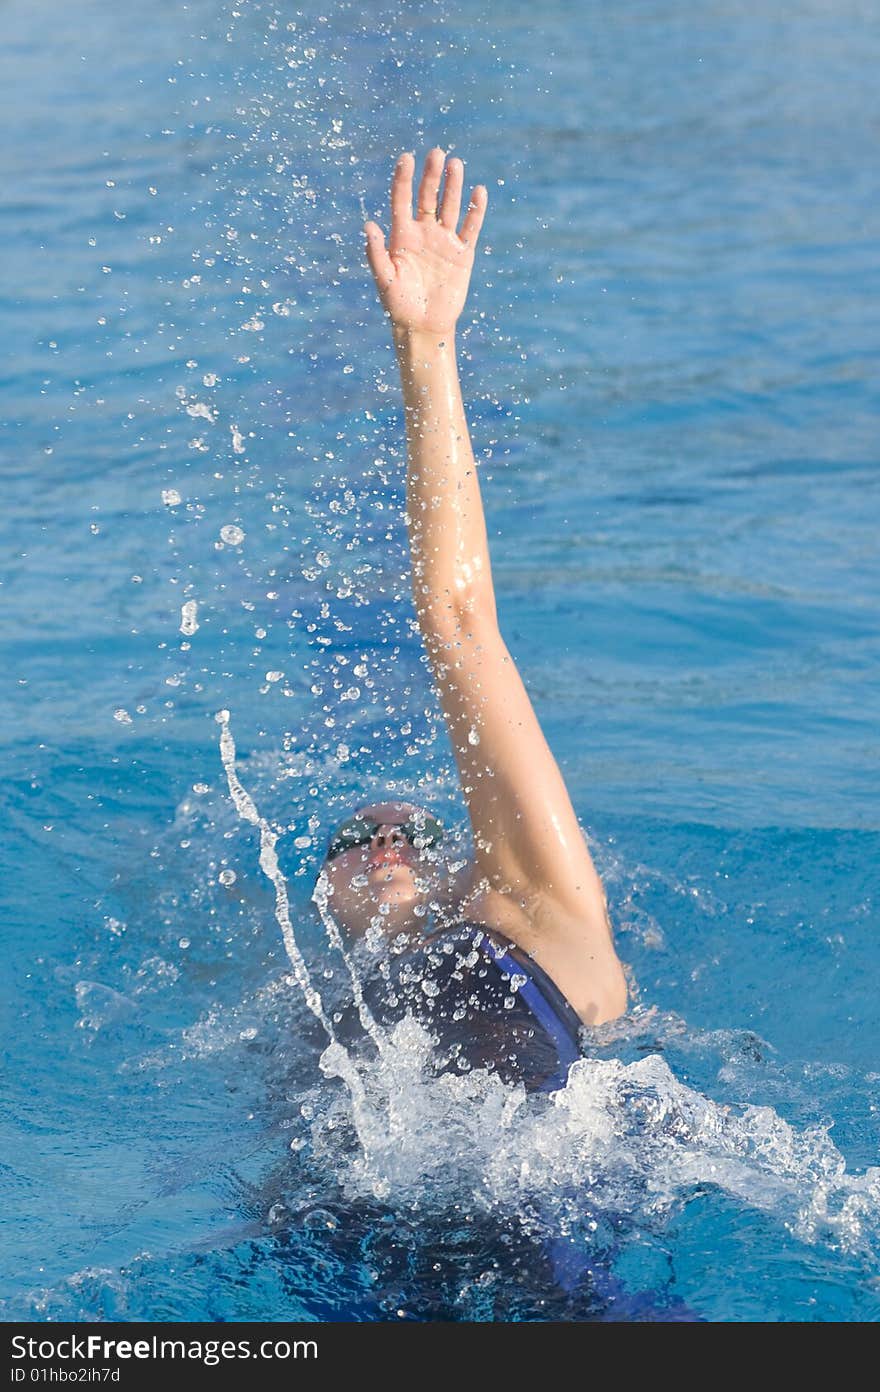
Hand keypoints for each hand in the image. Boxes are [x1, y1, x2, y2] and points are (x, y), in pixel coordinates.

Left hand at [363, 148, 487, 335]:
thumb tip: (369, 225)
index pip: (402, 200)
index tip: (406, 158)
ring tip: (455, 164)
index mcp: (402, 235)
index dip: (403, 179)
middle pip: (428, 197)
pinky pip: (470, 228)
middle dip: (431, 175)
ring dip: (453, 186)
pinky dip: (475, 211)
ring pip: (449, 206)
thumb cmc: (398, 304)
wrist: (424, 326)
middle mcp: (423, 233)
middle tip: (436, 153)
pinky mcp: (463, 254)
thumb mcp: (384, 279)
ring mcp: (444, 241)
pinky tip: (478, 192)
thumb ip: (376, 253)